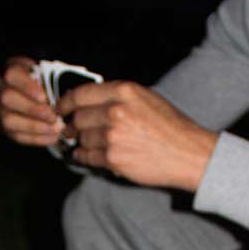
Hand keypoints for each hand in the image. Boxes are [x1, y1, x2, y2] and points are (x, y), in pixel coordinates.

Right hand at [0, 56, 62, 147]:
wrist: (42, 93)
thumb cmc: (48, 81)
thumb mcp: (50, 73)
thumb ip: (52, 80)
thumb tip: (63, 94)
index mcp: (12, 70)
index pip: (12, 75)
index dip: (27, 87)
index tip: (44, 97)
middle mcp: (0, 88)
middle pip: (7, 98)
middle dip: (32, 109)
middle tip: (53, 116)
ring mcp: (0, 109)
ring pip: (8, 120)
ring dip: (34, 127)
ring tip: (55, 128)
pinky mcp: (5, 127)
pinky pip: (16, 136)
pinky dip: (36, 138)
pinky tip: (52, 137)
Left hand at [58, 80, 217, 190]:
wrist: (188, 154)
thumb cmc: (170, 127)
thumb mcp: (146, 99)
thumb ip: (117, 97)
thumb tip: (88, 102)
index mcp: (124, 91)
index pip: (81, 94)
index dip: (65, 103)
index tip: (60, 109)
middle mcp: (116, 111)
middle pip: (78, 118)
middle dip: (73, 126)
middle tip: (72, 130)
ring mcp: (113, 135)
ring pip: (81, 138)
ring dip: (82, 142)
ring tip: (91, 144)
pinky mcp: (113, 158)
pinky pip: (87, 156)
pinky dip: (84, 157)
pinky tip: (90, 156)